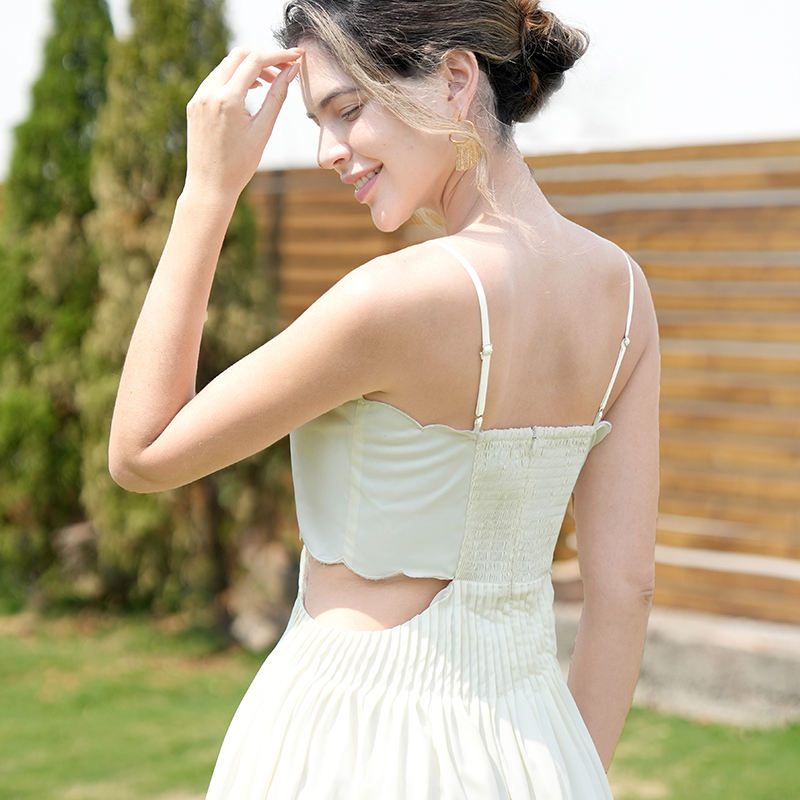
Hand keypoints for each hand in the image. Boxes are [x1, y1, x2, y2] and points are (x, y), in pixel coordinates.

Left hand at [184, 47, 302, 201]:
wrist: (210, 186)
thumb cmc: (239, 165)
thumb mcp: (263, 131)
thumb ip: (277, 97)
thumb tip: (291, 72)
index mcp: (227, 100)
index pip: (255, 61)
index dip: (278, 55)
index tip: (296, 57)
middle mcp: (209, 93)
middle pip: (239, 55)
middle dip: (264, 57)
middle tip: (285, 68)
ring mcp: (199, 97)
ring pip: (226, 65)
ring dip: (249, 66)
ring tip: (270, 81)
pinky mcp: (195, 104)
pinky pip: (216, 79)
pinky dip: (235, 77)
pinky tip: (249, 89)